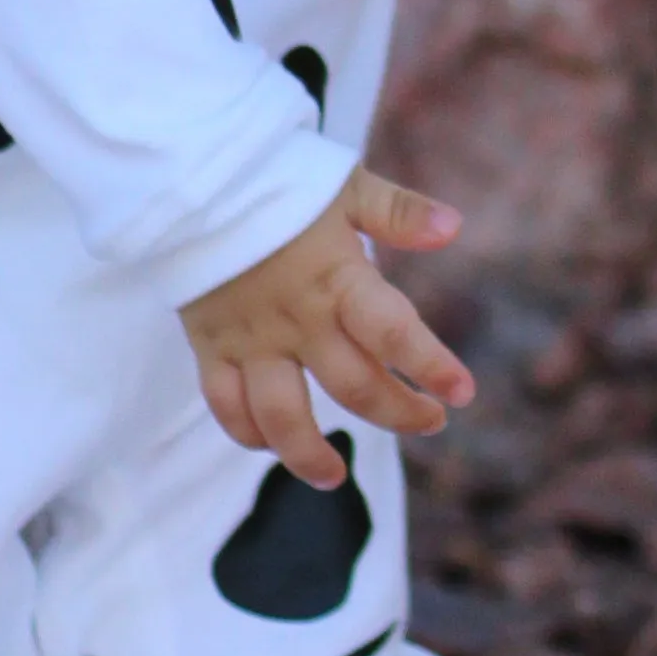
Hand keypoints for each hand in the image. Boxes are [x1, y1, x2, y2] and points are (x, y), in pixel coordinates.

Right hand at [179, 165, 472, 487]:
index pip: (394, 334)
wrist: (194, 178)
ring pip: (282, 416)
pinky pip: (225, 405)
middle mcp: (297, 319)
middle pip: (354, 387)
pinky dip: (247, 433)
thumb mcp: (347, 184)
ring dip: (310, 455)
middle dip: (399, 413)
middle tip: (431, 421)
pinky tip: (270, 446)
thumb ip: (399, 212)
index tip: (463, 393)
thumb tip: (453, 229)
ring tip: (335, 477)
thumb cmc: (279, 179)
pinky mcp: (211, 346)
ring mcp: (251, 339)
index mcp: (338, 279)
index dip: (432, 367)